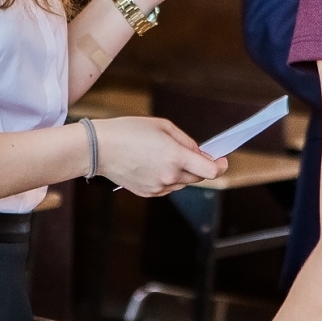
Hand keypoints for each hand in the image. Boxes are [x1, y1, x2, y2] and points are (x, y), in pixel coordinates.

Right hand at [93, 116, 225, 196]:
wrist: (99, 149)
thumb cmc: (129, 131)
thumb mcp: (163, 126)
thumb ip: (186, 141)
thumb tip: (200, 153)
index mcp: (176, 157)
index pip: (210, 171)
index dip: (220, 166)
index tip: (222, 160)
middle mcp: (169, 176)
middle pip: (198, 178)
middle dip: (201, 167)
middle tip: (194, 154)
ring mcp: (158, 187)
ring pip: (182, 184)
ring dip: (184, 173)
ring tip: (167, 156)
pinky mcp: (148, 193)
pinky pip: (168, 188)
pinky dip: (169, 179)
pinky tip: (155, 165)